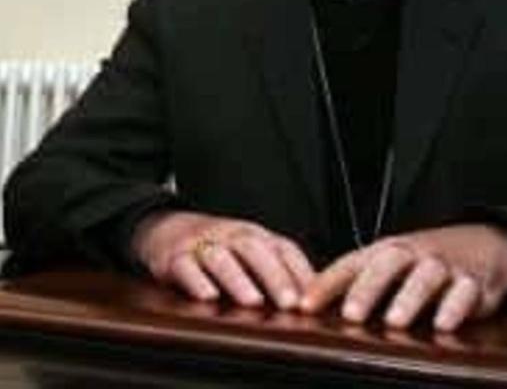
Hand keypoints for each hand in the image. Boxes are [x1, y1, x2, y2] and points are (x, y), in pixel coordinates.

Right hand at [132, 211, 314, 309]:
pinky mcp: (176, 257)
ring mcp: (203, 244)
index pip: (284, 248)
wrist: (166, 226)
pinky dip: (197, 281)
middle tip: (289, 303)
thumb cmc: (218, 246)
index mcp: (255, 235)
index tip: (314, 299)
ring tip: (253, 301)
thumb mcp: (249, 252)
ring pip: (222, 258)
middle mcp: (231, 235)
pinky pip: (186, 266)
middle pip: (255, 250)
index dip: (301, 272)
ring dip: (239, 280)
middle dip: (274, 276)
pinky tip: (208, 296)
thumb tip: (315, 302)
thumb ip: (279, 271)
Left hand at [300, 224, 506, 330]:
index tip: (304, 305)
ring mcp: (441, 266)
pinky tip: (443, 324)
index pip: (350, 264)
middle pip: (387, 264)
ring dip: (409, 297)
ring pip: (425, 276)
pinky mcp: (472, 282)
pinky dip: (454, 306)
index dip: (326, 284)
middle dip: (368, 289)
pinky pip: (464, 291)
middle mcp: (411, 255)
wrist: (479, 243)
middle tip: (351, 314)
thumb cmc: (420, 261)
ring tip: (394, 321)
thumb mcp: (386, 266)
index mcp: (383, 252)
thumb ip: (352, 283)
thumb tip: (306, 305)